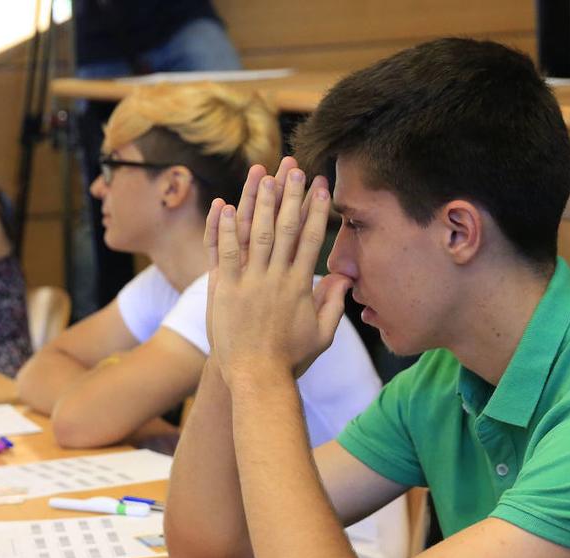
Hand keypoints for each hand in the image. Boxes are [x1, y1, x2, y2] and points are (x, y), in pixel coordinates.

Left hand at [204, 158, 350, 385]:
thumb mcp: (322, 334)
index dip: (316, 209)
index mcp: (299, 285)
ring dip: (258, 201)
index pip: (311, 238)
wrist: (256, 378)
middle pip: (284, 227)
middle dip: (289, 194)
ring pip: (255, 233)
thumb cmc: (290, 359)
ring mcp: (248, 282)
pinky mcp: (224, 290)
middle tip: (293, 166)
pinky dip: (224, 229)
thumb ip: (334, 303)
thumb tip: (346, 277)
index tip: (321, 185)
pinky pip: (224, 253)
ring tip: (262, 174)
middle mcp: (275, 278)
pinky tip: (226, 205)